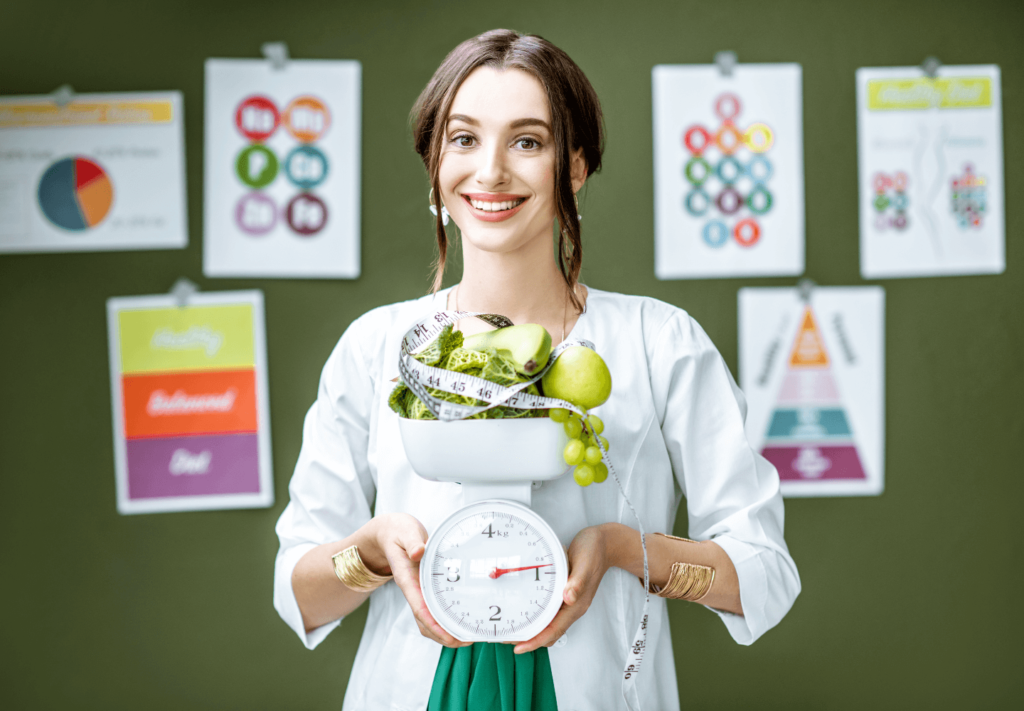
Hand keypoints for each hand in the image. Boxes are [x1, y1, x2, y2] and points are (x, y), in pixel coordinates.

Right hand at [373, 513, 468, 648]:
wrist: (388, 533)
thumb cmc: (398, 532)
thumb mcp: (405, 531)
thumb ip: (412, 541)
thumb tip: (418, 552)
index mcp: (407, 579)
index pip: (419, 608)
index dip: (434, 625)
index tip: (449, 636)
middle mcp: (411, 590)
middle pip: (424, 621)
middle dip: (443, 635)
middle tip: (467, 640)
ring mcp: (417, 592)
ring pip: (428, 620)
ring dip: (444, 632)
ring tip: (466, 637)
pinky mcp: (423, 589)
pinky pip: (432, 611)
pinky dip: (444, 621)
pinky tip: (460, 621)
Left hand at [513, 525, 611, 653]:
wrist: (604, 544)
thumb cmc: (594, 551)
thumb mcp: (585, 563)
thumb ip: (577, 581)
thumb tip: (568, 598)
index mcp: (576, 605)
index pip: (554, 631)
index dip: (536, 641)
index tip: (518, 648)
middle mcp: (572, 607)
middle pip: (549, 632)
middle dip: (529, 639)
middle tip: (506, 637)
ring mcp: (569, 602)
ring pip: (548, 624)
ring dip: (531, 629)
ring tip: (511, 627)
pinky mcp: (564, 595)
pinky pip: (549, 612)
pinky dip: (536, 616)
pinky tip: (524, 610)